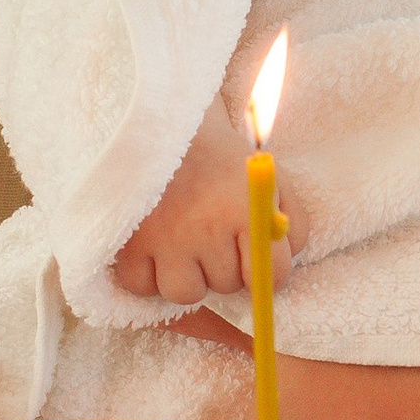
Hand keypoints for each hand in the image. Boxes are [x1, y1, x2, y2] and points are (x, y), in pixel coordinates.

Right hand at [112, 119, 291, 306]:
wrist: (167, 126)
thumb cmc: (223, 162)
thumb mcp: (272, 181)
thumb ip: (291, 226)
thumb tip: (281, 273)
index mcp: (244, 210)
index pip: (270, 276)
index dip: (269, 274)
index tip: (257, 263)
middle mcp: (205, 227)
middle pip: (227, 285)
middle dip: (227, 267)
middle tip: (215, 237)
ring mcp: (163, 237)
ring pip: (185, 293)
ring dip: (189, 277)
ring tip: (185, 248)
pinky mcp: (128, 241)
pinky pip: (141, 287)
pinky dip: (148, 277)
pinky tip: (156, 251)